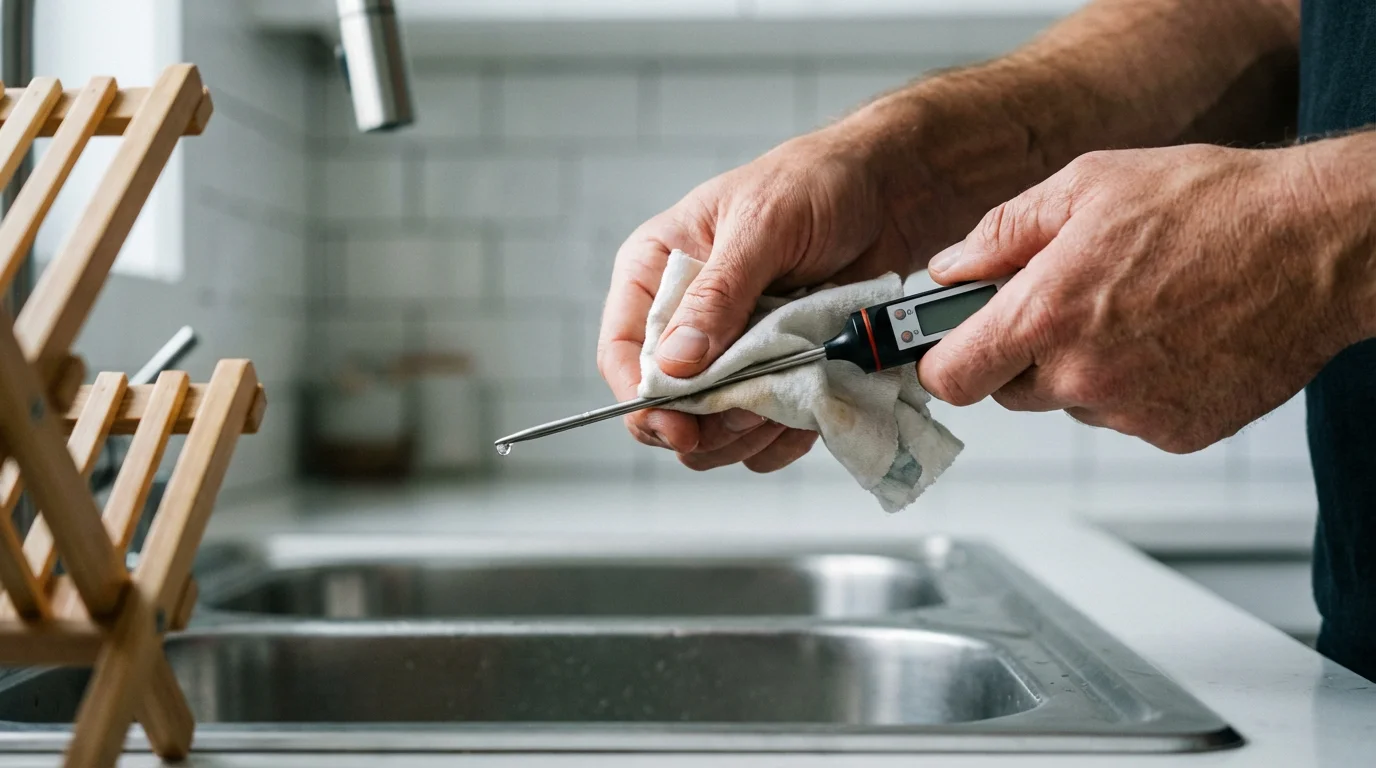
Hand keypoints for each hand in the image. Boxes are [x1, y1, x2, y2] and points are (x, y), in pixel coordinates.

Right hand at [596, 128, 924, 471]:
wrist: (885, 195)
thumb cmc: (812, 185)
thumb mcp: (761, 226)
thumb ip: (719, 293)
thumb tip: (676, 361)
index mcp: (656, 272)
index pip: (622, 352)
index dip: (641, 400)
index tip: (677, 427)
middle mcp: (684, 321)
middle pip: (666, 406)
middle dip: (707, 422)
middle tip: (752, 409)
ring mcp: (729, 356)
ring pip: (713, 432)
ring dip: (751, 431)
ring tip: (791, 389)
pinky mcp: (773, 377)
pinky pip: (765, 437)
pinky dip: (788, 433)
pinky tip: (811, 399)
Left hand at [918, 142, 1370, 452]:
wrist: (1317, 243)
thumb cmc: (1211, 205)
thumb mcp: (1086, 185)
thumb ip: (1002, 233)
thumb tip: (949, 267)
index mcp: (1044, 316)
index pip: (949, 377)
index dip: (943, 359)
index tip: (949, 344)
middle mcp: (1082, 376)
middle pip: (1008, 390)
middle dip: (1023, 353)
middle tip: (1069, 301)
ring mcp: (1131, 412)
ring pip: (1070, 403)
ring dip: (1083, 369)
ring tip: (1136, 309)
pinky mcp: (1177, 433)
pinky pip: (1127, 416)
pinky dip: (1137, 386)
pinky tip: (1172, 337)